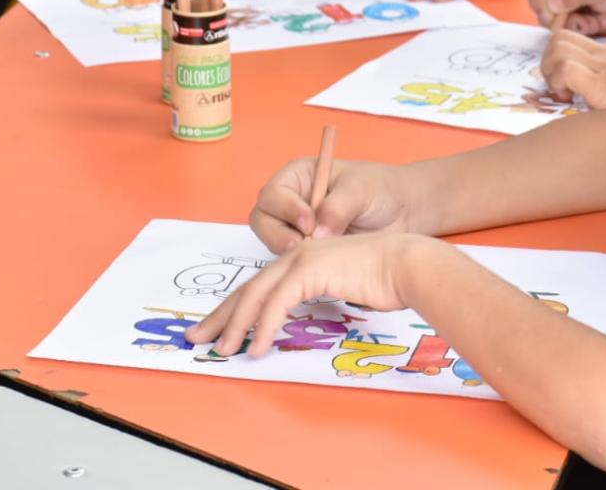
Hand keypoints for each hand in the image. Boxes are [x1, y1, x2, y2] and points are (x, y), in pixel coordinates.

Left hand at [185, 232, 433, 356]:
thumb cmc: (385, 279)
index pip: (260, 284)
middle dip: (221, 315)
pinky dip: (264, 327)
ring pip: (257, 295)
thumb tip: (303, 322)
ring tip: (222, 350)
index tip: (218, 328)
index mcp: (303, 257)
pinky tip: (256, 347)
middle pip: (249, 288)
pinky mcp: (311, 271)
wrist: (407, 265)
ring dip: (236, 325)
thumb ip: (320, 297)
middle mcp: (297, 254)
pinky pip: (278, 304)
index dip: (235, 307)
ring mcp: (303, 260)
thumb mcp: (344, 288)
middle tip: (198, 338)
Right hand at [250, 159, 416, 253]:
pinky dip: (301, 264)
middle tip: (302, 246)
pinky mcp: (308, 250)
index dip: (286, 209)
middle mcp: (291, 201)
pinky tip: (323, 265)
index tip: (309, 221)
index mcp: (299, 177)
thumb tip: (317, 232)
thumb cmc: (380, 189)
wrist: (404, 213)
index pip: (274, 193)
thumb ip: (337, 208)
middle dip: (278, 235)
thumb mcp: (360, 190)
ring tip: (319, 254)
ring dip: (290, 252)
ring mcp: (297, 228)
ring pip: (274, 243)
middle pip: (263, 220)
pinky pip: (291, 261)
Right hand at [524, 0, 605, 35]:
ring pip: (554, 21)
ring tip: (599, 21)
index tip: (550, 15)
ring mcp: (568, 2)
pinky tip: (604, 22)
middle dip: (560, 18)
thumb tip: (552, 3)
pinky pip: (569, 31)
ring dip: (576, 26)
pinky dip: (585, 31)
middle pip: (541, 4)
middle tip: (582, 23)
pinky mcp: (577, 19)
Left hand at [542, 31, 605, 107]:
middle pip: (562, 36)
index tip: (569, 82)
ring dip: (550, 69)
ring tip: (562, 91)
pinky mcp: (603, 87)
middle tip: (559, 85)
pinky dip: (559, 80)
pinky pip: (567, 70)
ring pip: (558, 47)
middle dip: (549, 60)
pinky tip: (569, 96)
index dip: (566, 58)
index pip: (581, 41)